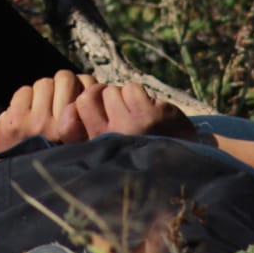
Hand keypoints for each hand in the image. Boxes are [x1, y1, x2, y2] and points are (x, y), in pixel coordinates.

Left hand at [0, 70, 97, 152]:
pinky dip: (25, 99)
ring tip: (42, 108)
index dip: (82, 83)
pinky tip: (27, 114)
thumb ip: (85, 118)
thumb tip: (87, 84)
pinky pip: (23, 92)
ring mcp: (30, 122)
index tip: (79, 91)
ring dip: (43, 93)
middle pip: (64, 78)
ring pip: (43, 83)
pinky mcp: (11, 121)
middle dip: (62, 85)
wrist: (21, 183)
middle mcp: (54, 126)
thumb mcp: (80, 146)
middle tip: (59, 98)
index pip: (85, 84)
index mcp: (75, 131)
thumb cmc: (54, 160)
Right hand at [67, 82, 196, 141]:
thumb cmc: (139, 150)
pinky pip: (133, 88)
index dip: (88, 99)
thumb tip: (73, 103)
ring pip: (114, 90)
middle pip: (93, 96)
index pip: (76, 107)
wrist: (179, 164)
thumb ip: (90, 127)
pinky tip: (151, 112)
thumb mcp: (109, 146)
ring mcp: (132, 126)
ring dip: (126, 97)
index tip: (100, 105)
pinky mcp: (151, 116)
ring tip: (138, 114)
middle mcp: (111, 137)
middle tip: (121, 107)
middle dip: (106, 96)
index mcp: (98, 146)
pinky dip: (142, 95)